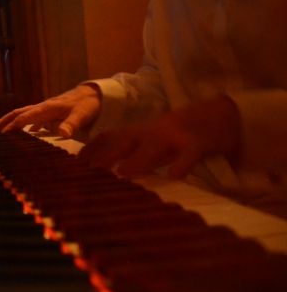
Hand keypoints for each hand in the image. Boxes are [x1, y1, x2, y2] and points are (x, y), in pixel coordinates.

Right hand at [0, 84, 100, 136]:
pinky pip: (31, 116)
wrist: (95, 93)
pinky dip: (22, 122)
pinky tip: (22, 131)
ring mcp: (45, 108)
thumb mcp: (82, 115)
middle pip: (18, 113)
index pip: (26, 117)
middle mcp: (43, 107)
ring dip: (9, 120)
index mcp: (47, 108)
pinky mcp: (49, 111)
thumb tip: (62, 134)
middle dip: (4, 121)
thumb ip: (71, 124)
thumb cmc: (88, 105)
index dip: (14, 125)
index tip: (2, 134)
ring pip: (23, 113)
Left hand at [79, 95, 240, 178]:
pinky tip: (173, 175)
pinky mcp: (197, 143)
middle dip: (104, 155)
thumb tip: (107, 172)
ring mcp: (174, 135)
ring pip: (153, 145)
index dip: (89, 151)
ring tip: (124, 173)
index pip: (108, 138)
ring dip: (138, 159)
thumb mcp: (152, 142)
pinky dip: (181, 163)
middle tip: (88, 172)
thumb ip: (131, 154)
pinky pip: (188, 153)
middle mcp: (151, 131)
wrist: (219, 116)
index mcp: (138, 132)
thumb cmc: (180, 136)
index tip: (71, 166)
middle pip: (123, 140)